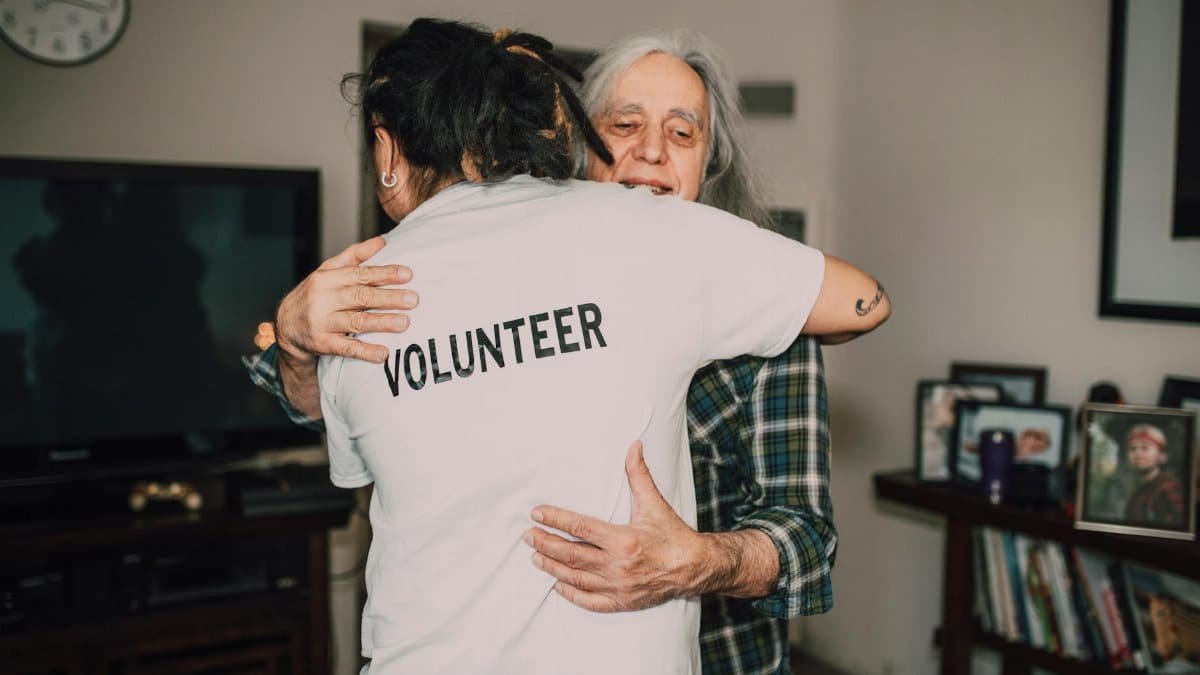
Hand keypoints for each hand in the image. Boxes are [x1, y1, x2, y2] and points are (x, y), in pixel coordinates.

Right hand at [275, 236, 418, 366]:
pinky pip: (346, 348)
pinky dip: (365, 351)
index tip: (408, 274)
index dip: (384, 274)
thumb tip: (382, 241)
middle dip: (388, 297)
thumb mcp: (328, 271)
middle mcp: (324, 299)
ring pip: (356, 322)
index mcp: (327, 278)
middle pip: (361, 297)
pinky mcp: (322, 344)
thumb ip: (354, 256)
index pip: (360, 274)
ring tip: (404, 323)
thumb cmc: (314, 295)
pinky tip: (383, 354)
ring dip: (382, 322)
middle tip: (413, 299)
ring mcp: (322, 322)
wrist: (285, 326)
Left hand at [525, 441, 707, 612]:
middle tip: (528, 535)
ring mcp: (618, 586)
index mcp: (623, 540)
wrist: (696, 568)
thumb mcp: (654, 504)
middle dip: (545, 544)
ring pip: (575, 577)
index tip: (537, 513)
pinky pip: (590, 601)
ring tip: (535, 557)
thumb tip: (633, 446)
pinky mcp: (622, 601)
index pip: (579, 527)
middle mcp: (618, 565)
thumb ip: (638, 475)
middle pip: (571, 554)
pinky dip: (571, 593)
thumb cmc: (673, 535)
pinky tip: (558, 585)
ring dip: (552, 567)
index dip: (555, 519)